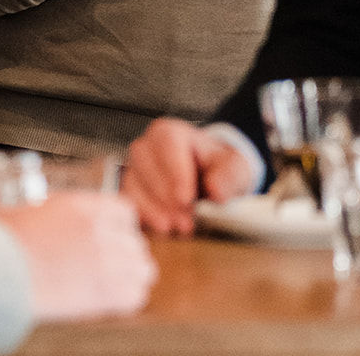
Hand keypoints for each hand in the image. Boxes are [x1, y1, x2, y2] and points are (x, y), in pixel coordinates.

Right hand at [0, 192, 156, 319]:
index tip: (114, 236)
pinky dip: (128, 299)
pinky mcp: (104, 293)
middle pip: (137, 242)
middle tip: (114, 265)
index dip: (122, 226)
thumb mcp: (4, 209)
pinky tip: (115, 301)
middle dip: (128, 254)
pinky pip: (136, 296)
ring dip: (133, 277)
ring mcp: (106, 260)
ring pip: (143, 269)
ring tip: (119, 285)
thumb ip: (7, 205)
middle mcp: (100, 230)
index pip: (125, 210)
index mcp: (81, 206)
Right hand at [123, 118, 256, 235]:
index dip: (175, 172)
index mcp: (170, 132)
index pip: (168, 145)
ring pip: (133, 184)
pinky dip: (142, 216)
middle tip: (184, 221)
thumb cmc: (217, 168)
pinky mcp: (130, 190)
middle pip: (146, 165)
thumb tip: (215, 191)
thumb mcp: (233, 167)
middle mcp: (147, 146)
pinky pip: (127, 201)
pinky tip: (158, 228)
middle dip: (165, 196)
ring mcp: (135, 168)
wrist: (209, 177)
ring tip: (173, 228)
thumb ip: (228, 176)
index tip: (186, 199)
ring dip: (152, 209)